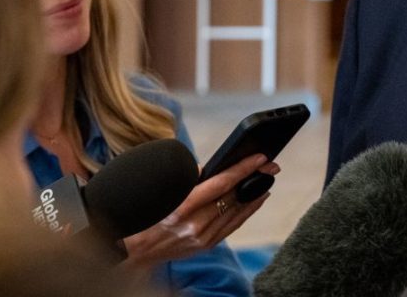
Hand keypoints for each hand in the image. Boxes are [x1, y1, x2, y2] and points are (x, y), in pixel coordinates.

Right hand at [123, 153, 278, 266]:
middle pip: (234, 196)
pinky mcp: (206, 245)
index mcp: (183, 205)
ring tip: (268, 178)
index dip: (243, 168)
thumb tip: (214, 168)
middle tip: (271, 165)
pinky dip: (247, 210)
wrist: (134, 249)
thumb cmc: (148, 212)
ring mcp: (202, 237)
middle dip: (255, 178)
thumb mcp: (164, 190)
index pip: (222, 183)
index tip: (260, 157)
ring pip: (237, 211)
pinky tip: (257, 199)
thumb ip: (190, 178)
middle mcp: (195, 224)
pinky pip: (233, 225)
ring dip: (255, 193)